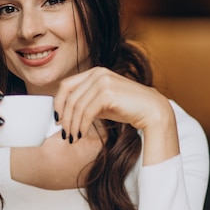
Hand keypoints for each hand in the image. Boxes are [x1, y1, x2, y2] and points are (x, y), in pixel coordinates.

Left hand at [53, 67, 178, 163]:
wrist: (151, 111)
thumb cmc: (127, 108)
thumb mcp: (102, 104)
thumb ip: (85, 104)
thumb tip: (63, 117)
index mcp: (94, 72)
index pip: (66, 85)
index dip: (58, 103)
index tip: (58, 120)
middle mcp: (97, 73)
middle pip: (69, 96)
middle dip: (64, 117)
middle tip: (65, 133)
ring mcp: (103, 81)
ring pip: (76, 106)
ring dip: (72, 124)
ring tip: (73, 137)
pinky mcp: (108, 93)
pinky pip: (86, 112)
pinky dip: (81, 125)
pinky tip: (81, 135)